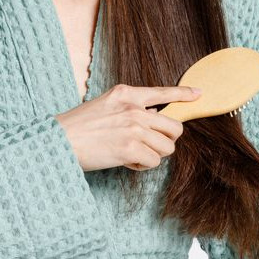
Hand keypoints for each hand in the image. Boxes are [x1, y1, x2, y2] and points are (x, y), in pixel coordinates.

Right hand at [54, 83, 200, 171]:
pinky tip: (125, 160)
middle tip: (150, 145)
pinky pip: (153, 162)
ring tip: (131, 153)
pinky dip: (142, 165)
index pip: (163, 93)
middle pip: (174, 127)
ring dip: (153, 155)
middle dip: (166, 140)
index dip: (184, 95)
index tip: (198, 95)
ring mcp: (133, 128)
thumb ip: (130, 108)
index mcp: (126, 93)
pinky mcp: (130, 149)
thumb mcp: (106, 105)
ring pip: (166, 148)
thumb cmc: (80, 126)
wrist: (60, 141)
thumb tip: (154, 119)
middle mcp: (133, 108)